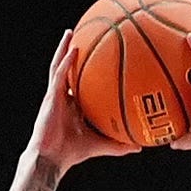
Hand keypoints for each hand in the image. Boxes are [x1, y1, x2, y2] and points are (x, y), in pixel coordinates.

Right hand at [29, 29, 118, 173]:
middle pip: (67, 69)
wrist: (52, 158)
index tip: (97, 57)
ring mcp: (55, 95)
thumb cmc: (71, 153)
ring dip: (64, 48)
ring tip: (70, 32)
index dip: (85, 71)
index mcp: (73, 105)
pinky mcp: (51, 97)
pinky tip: (74, 49)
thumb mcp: (100, 145)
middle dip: (72, 52)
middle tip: (83, 35)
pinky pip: (59, 75)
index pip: (79, 83)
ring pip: (58, 66)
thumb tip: (139, 146)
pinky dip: (66, 61)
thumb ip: (118, 144)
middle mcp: (63, 97)